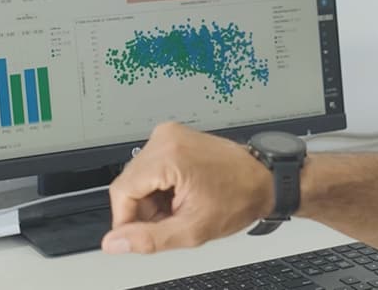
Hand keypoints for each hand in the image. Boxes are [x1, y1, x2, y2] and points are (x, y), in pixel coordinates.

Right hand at [101, 122, 273, 254]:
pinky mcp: (173, 138)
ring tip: (179, 206)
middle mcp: (165, 138)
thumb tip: (114, 243)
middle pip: (128, 183)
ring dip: (151, 199)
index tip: (140, 234)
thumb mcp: (192, 229)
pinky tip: (179, 194)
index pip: (121, 191)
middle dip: (142, 210)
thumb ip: (149, 239)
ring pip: (137, 177)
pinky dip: (159, 187)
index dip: (126, 220)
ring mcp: (169, 135)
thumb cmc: (238, 197)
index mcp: (168, 155)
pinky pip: (149, 167)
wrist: (262, 179)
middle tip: (171, 221)